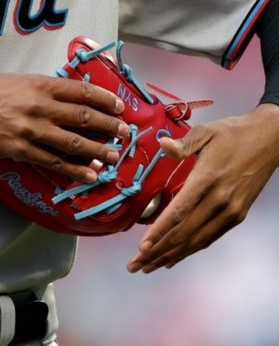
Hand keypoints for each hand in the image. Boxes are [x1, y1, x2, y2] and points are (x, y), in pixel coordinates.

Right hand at [0, 72, 128, 184]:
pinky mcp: (23, 151)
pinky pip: (55, 162)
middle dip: (108, 126)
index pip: (80, 91)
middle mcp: (38, 106)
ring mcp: (31, 130)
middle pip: (82, 117)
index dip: (104, 99)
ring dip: (98, 150)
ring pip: (73, 142)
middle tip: (125, 133)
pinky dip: (75, 170)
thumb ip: (42, 87)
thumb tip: (69, 94)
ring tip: (114, 156)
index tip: (119, 107)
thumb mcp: (15, 80)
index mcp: (38, 85)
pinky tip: (90, 175)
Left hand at [127, 104, 278, 272]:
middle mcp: (220, 200)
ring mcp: (230, 211)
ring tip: (148, 266)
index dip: (160, 231)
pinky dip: (190, 249)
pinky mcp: (237, 215)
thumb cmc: (232, 133)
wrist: (269, 141)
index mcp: (207, 179)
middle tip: (134, 265)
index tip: (142, 246)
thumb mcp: (206, 132)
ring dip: (171, 255)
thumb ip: (182, 143)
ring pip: (196, 240)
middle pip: (184, 233)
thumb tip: (162, 144)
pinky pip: (209, 237)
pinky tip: (174, 257)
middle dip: (157, 251)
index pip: (179, 211)